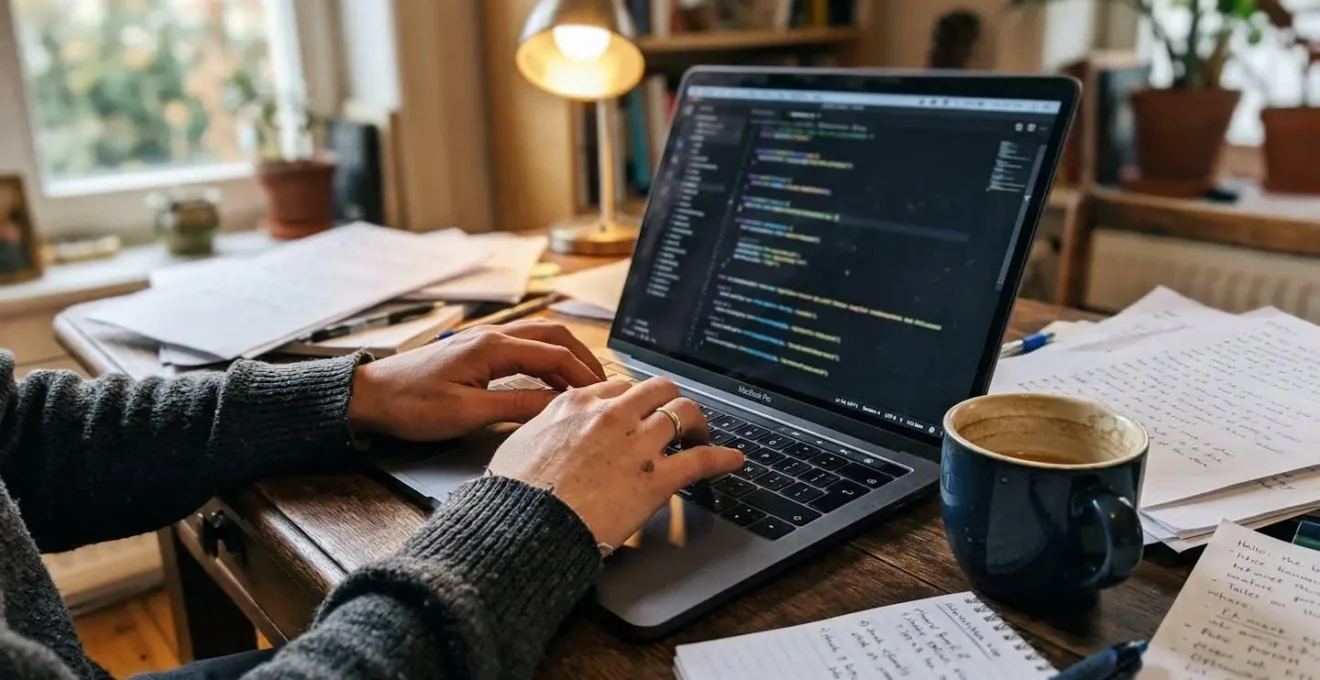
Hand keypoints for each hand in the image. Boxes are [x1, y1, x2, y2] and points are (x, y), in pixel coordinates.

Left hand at [347, 321, 606, 440]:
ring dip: (565, 356)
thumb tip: (558, 408)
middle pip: (553, 337)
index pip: (555, 355)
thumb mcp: (467, 413)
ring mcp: (482, 340)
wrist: (368, 396)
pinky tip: (549, 378)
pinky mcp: (474, 350)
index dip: (584, 375)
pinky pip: (521, 346)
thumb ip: (517, 408)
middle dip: (583, 359)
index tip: (605, 394)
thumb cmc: (410, 405)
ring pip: (538, 337)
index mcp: (493, 347)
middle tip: (604, 385)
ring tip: (583, 382)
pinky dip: (544, 358)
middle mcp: (491, 336)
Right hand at [487, 377, 744, 547]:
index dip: (633, 400)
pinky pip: (701, 459)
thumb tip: (547, 430)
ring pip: (684, 413)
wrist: (525, 525)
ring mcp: (637, 444)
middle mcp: (611, 415)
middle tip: (675, 418)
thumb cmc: (514, 493)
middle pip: (658, 388)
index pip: (618, 385)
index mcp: (577, 404)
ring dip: (697, 423)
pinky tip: (732, 460)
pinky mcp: (656, 478)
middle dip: (669, 401)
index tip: (638, 411)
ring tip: (701, 435)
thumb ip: (544, 428)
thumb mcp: (520, 443)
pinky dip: (721, 457)